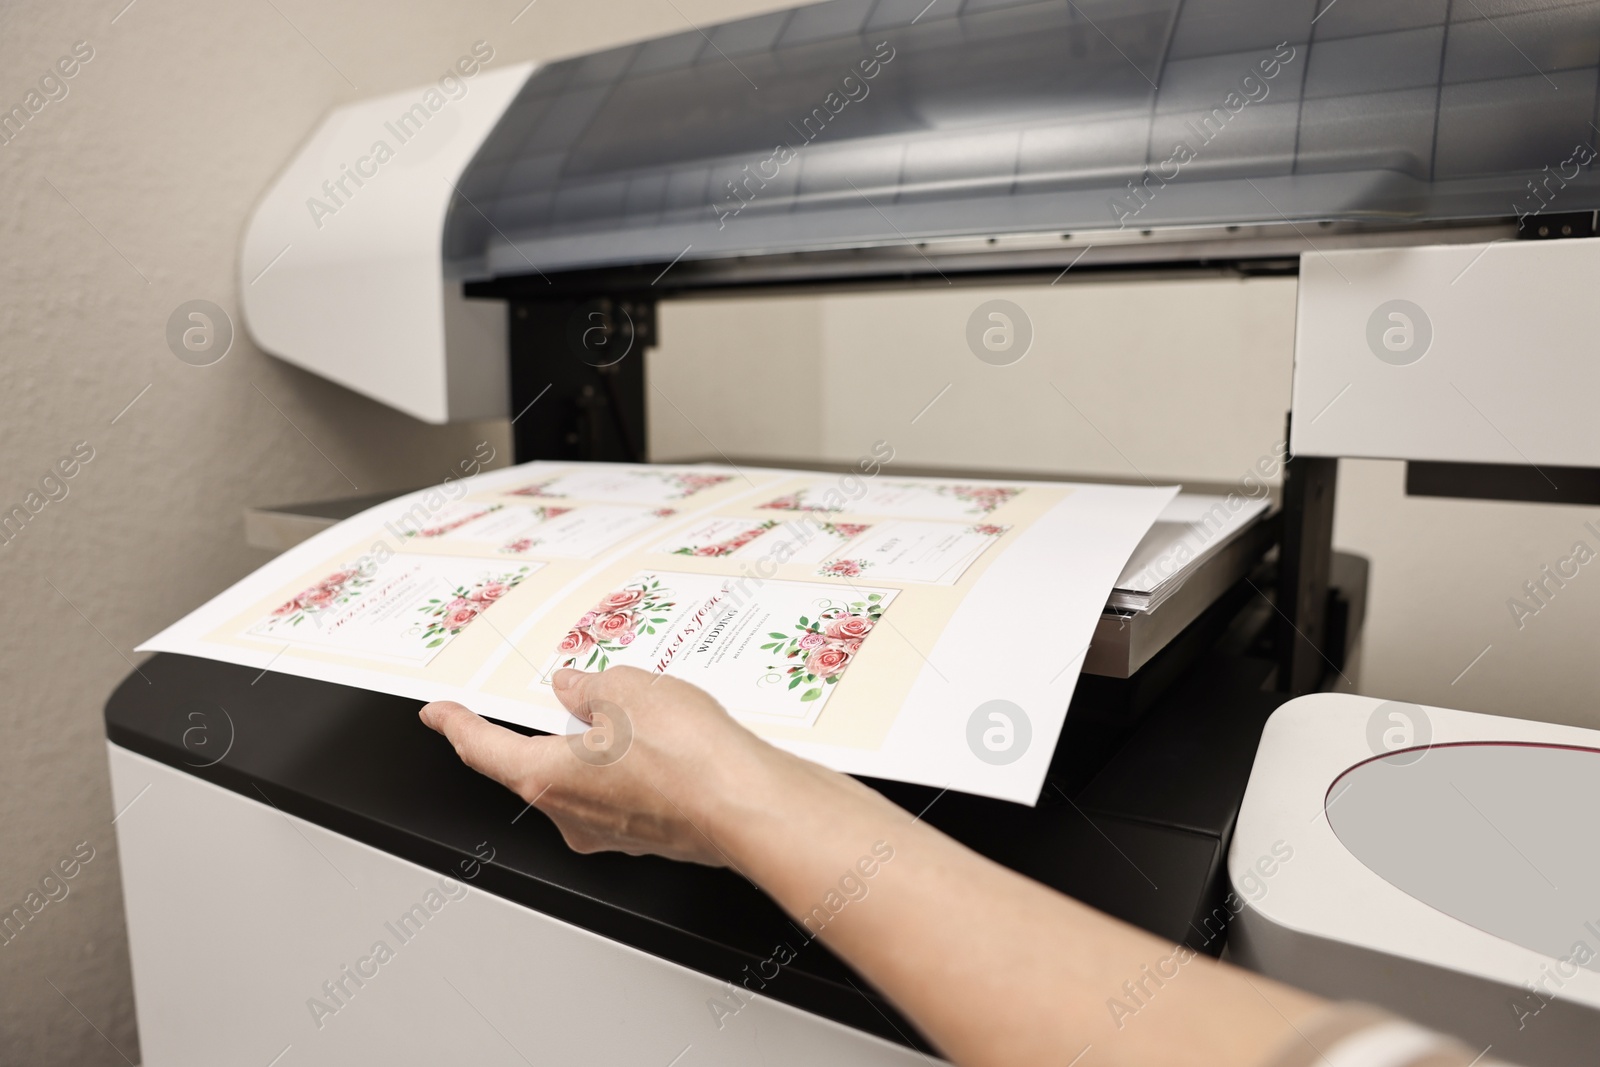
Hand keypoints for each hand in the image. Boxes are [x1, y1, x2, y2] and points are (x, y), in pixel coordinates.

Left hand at [420, 667, 786, 865]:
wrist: (749, 804)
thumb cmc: (687, 758)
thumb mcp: (627, 690)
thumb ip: (590, 686)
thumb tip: (577, 688)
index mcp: (545, 778)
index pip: (481, 749)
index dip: (456, 726)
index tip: (439, 714)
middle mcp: (571, 815)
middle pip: (538, 765)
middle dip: (551, 727)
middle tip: (566, 694)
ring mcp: (612, 833)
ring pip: (587, 780)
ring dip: (599, 746)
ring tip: (638, 709)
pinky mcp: (650, 835)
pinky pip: (627, 794)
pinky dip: (634, 767)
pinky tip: (665, 740)